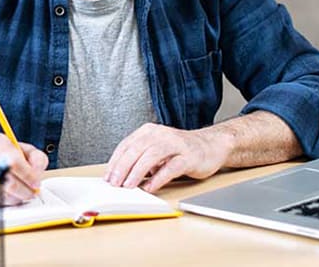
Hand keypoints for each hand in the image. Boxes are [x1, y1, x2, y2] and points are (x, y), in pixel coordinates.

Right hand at [0, 133, 48, 204]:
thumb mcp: (20, 147)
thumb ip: (35, 158)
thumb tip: (38, 174)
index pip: (14, 162)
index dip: (29, 175)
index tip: (36, 181)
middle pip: (9, 182)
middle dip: (26, 190)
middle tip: (32, 190)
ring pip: (4, 196)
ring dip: (18, 197)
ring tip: (22, 190)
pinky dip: (8, 201)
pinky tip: (10, 193)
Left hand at [104, 123, 232, 192]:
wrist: (211, 146)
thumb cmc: (180, 151)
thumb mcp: (156, 151)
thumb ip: (140, 159)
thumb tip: (120, 176)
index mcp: (149, 131)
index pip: (126, 145)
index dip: (115, 162)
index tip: (108, 177)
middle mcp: (161, 134)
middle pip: (136, 149)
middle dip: (122, 168)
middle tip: (115, 183)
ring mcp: (175, 144)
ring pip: (151, 156)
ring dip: (137, 172)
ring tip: (129, 186)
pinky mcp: (188, 156)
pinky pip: (171, 167)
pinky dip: (159, 178)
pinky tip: (150, 187)